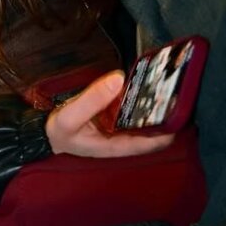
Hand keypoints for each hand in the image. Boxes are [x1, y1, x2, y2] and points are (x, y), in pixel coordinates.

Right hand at [45, 71, 174, 158]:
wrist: (46, 133)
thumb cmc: (59, 132)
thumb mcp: (70, 118)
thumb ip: (92, 99)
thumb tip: (119, 79)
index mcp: (114, 146)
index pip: (145, 144)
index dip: (164, 135)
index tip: (179, 120)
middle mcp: (120, 137)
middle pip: (147, 129)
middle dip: (162, 115)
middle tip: (177, 95)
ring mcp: (116, 125)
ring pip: (140, 116)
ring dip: (152, 104)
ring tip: (168, 87)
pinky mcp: (111, 113)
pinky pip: (129, 105)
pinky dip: (137, 96)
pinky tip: (146, 83)